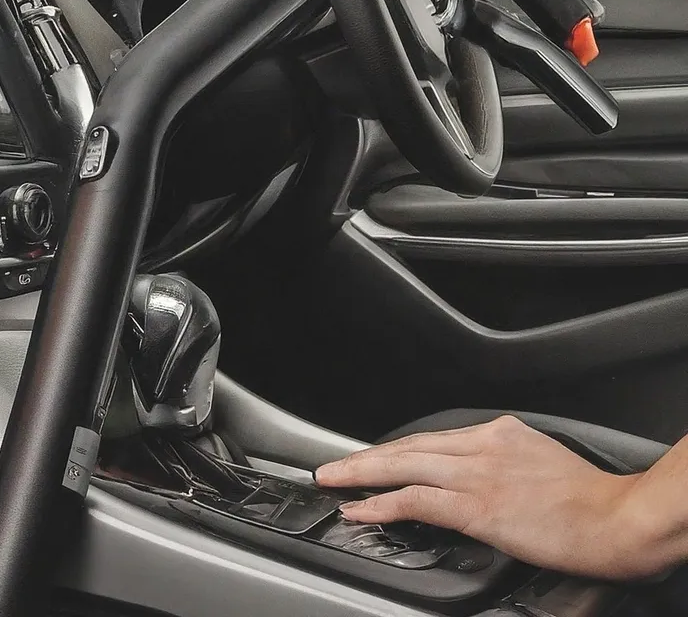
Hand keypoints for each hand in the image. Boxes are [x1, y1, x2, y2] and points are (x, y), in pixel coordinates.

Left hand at [316, 416, 680, 578]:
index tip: (374, 457)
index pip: (432, 438)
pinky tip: (361, 508)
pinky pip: (417, 500)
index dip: (397, 449)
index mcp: (498, 432)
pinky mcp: (478, 505)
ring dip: (361, 473)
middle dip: (367, 456)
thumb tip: (477, 478)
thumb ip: (502, 462)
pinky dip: (383, 504)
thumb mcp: (540, 462)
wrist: (620, 518)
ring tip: (332, 480)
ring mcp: (477, 473)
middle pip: (409, 445)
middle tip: (333, 464)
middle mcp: (482, 444)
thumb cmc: (589, 499)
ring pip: (404, 465)